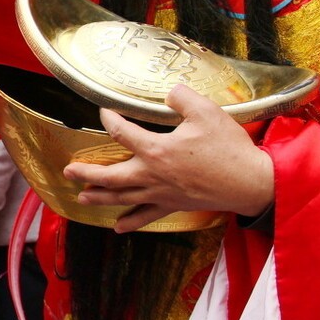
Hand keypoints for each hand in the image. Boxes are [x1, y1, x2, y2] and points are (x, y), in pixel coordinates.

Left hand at [63, 84, 274, 232]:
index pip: (121, 132)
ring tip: (81, 197)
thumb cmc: (229, 148)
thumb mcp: (206, 112)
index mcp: (156, 149)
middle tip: (68, 171)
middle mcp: (152, 175)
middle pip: (111, 176)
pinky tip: (118, 227)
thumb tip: (168, 92)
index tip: (103, 111)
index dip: (109, 119)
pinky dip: (131, 222)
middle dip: (86, 173)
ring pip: (123, 198)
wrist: (252, 183)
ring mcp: (162, 193)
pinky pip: (147, 216)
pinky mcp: (174, 205)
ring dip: (99, 197)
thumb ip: (181, 97)